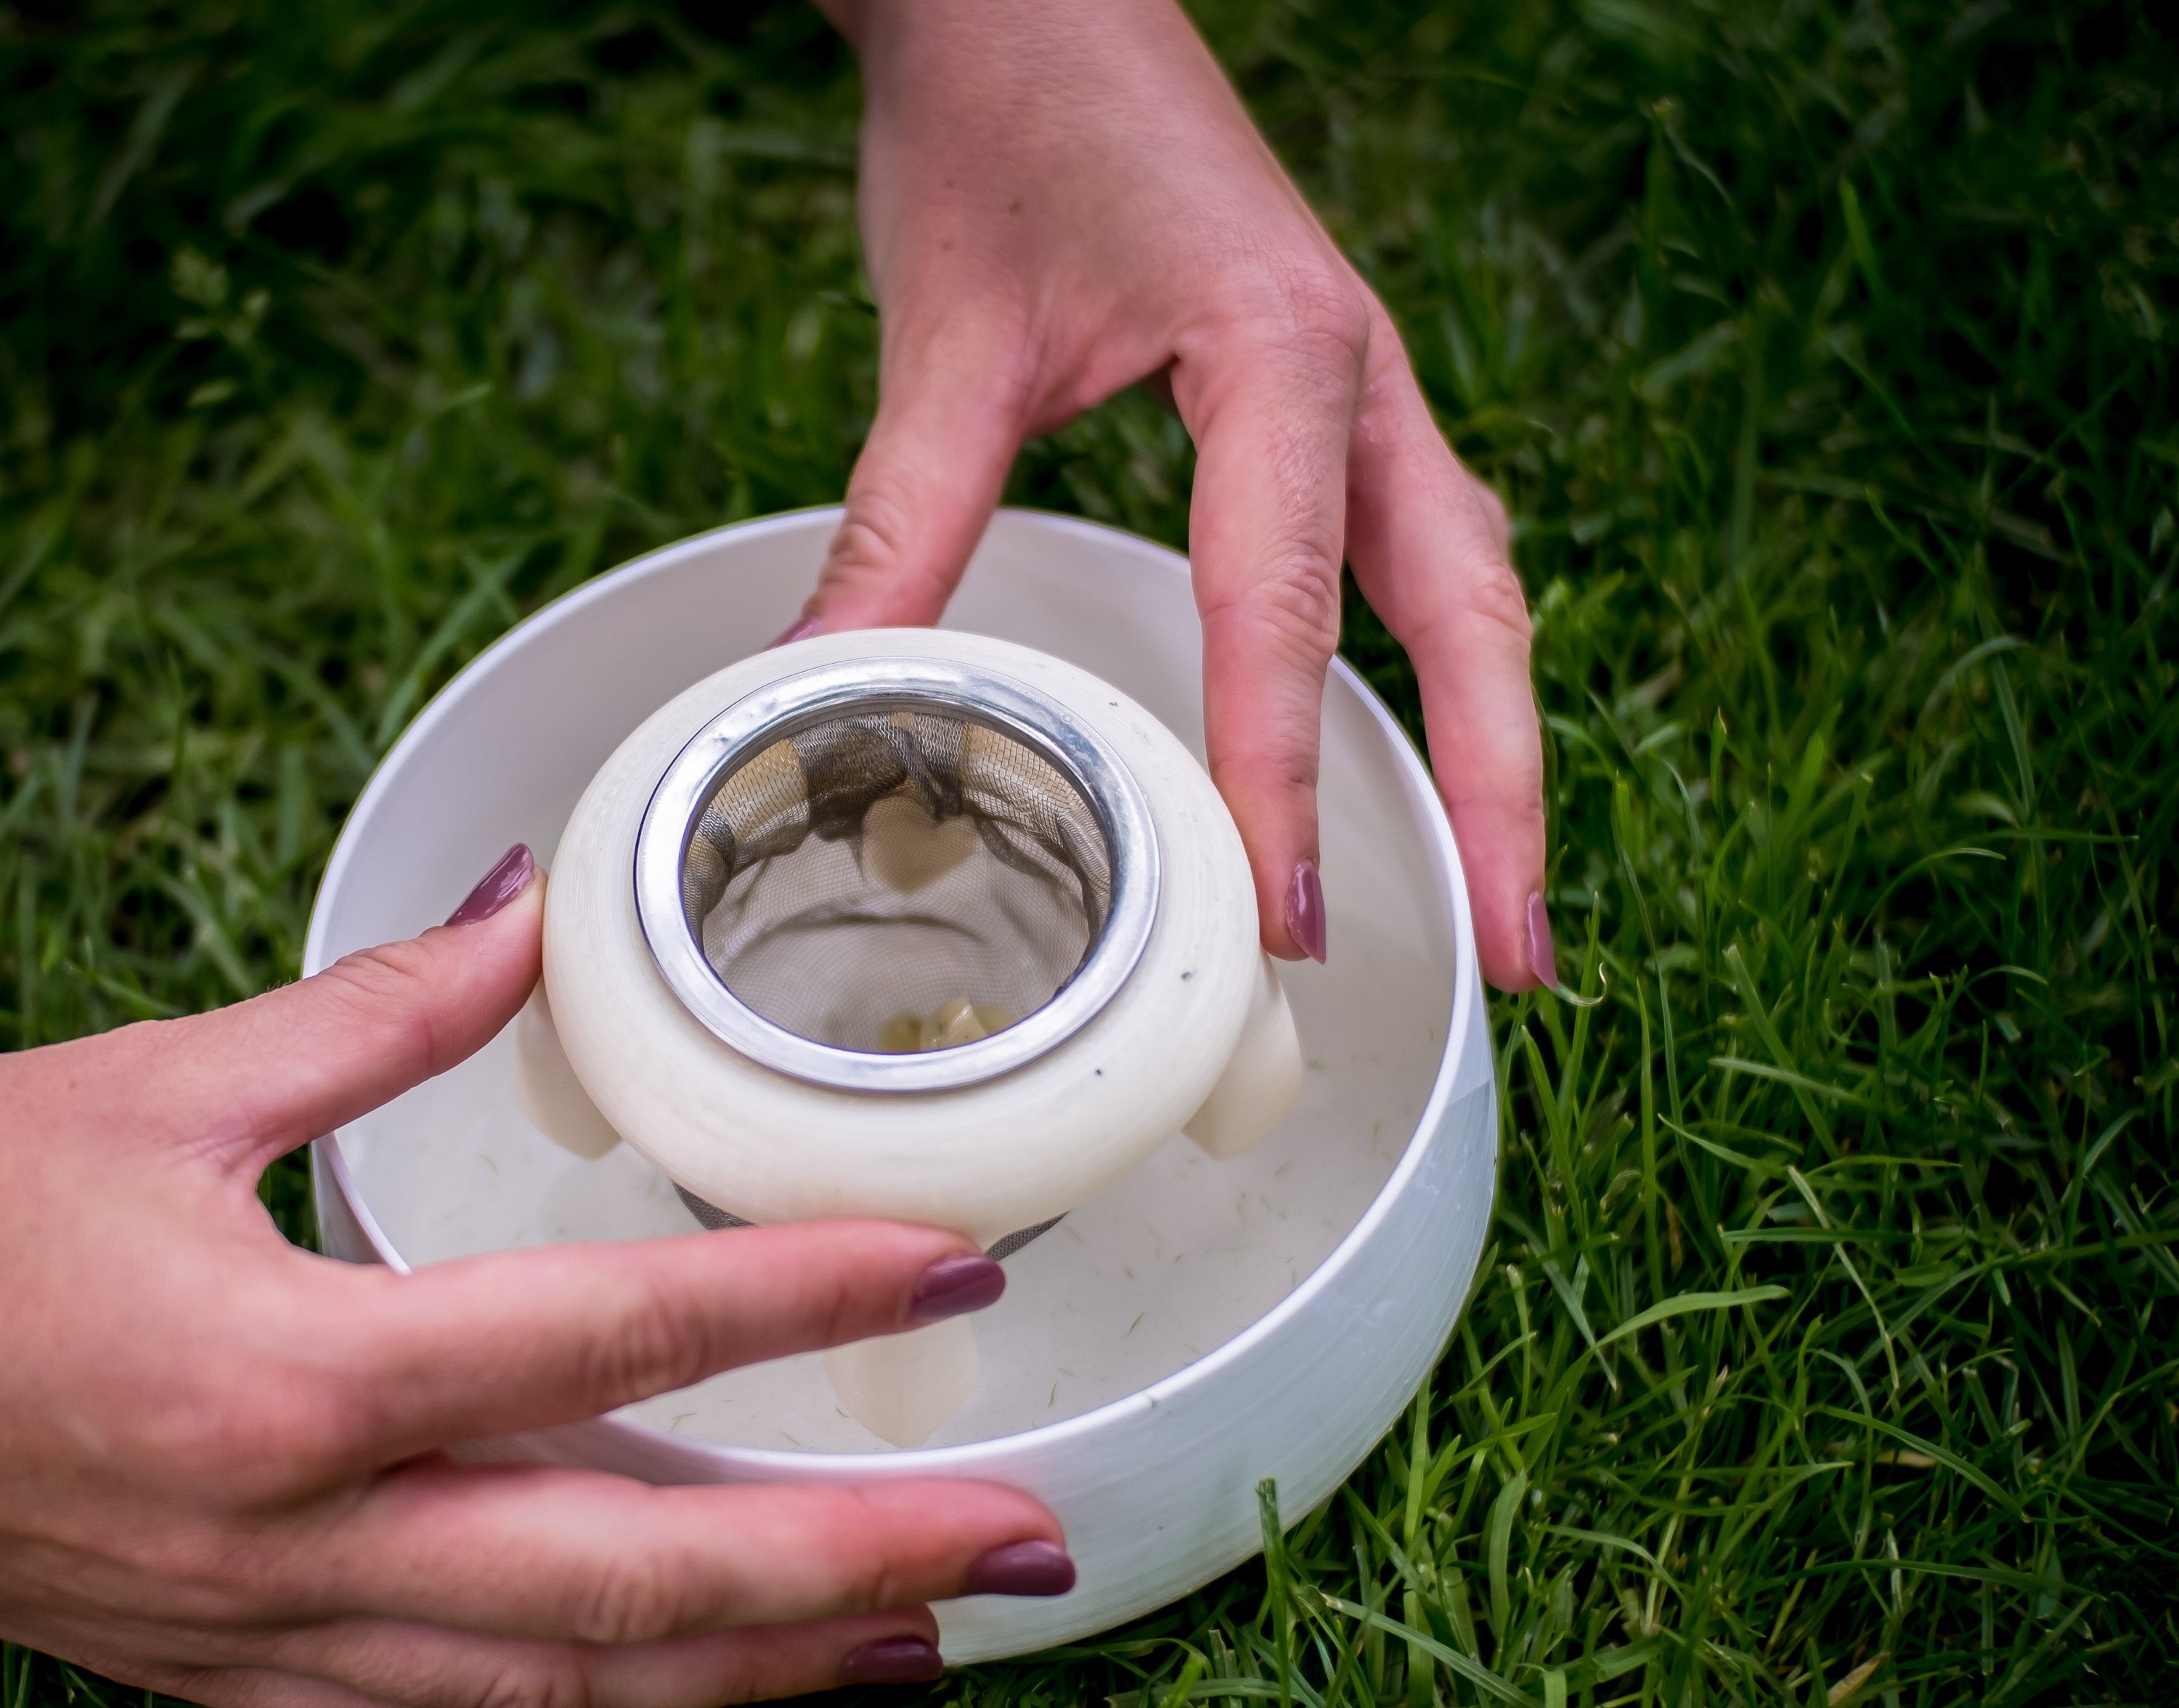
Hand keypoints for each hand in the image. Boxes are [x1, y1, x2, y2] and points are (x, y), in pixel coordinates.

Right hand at [0, 848, 1066, 1707]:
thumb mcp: (149, 1082)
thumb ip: (377, 1015)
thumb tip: (527, 908)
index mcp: (281, 1374)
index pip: (608, 1344)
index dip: (809, 1301)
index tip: (963, 1268)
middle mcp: (290, 1544)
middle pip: (635, 1582)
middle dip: (857, 1574)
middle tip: (1033, 1545)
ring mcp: (253, 1641)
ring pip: (564, 1683)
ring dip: (755, 1670)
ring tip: (919, 1637)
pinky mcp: (212, 1680)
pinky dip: (583, 1703)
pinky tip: (674, 1679)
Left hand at [799, 0, 1551, 991]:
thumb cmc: (1000, 126)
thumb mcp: (949, 340)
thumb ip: (903, 525)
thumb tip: (817, 692)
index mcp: (1278, 351)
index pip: (1284, 606)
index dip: (1285, 773)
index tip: (1283, 915)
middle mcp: (1357, 374)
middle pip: (1468, 611)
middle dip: (1496, 790)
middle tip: (1512, 959)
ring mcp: (1364, 385)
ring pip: (1470, 585)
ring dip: (1494, 739)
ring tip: (1505, 900)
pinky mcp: (1333, 398)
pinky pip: (1416, 551)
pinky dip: (1438, 667)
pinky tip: (1420, 755)